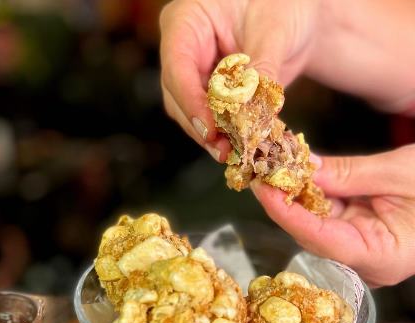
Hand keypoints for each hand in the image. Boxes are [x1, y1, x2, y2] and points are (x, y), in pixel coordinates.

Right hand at [159, 0, 320, 160]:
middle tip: (224, 150)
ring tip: (234, 153)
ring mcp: (194, 72)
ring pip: (190, 112)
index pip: (177, 65)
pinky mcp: (209, 92)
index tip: (210, 129)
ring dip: (212, 136)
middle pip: (178, 95)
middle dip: (201, 126)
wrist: (298, 15)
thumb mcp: (275, 29)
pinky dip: (224, 133)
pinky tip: (240, 146)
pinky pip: (210, 117)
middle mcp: (184, 47)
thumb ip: (263, 67)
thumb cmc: (284, 3)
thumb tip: (254, 107)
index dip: (191, 101)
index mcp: (187, 19)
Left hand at [252, 145, 414, 286]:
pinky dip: (311, 195)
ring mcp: (361, 251)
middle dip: (286, 201)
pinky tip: (293, 173)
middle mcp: (366, 263)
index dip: (289, 214)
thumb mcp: (400, 171)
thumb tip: (301, 167)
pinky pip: (328, 217)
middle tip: (260, 168)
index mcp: (383, 258)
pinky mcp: (359, 236)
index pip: (323, 239)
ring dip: (294, 196)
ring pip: (316, 225)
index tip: (264, 189)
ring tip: (271, 166)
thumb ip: (348, 174)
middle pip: (313, 234)